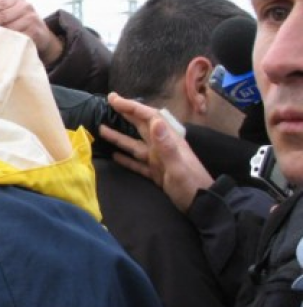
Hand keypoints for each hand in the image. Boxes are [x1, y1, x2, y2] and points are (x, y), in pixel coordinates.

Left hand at [0, 0, 63, 64]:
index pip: (0, 2)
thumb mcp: (10, 14)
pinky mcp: (36, 32)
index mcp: (17, 0)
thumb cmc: (18, 24)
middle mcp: (26, 6)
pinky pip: (18, 38)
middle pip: (3, 15)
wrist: (42, 36)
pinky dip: (7, 42)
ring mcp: (32, 19)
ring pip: (10, 28)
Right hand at [102, 93, 213, 211]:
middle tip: (109, 103)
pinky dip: (126, 158)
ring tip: (102, 128)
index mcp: (168, 141)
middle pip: (141, 126)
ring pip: (135, 145)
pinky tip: (114, 155)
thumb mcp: (178, 167)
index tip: (115, 99)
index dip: (132, 107)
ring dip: (120, 136)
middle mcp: (162, 147)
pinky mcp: (156, 174)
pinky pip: (137, 163)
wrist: (204, 206)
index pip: (148, 118)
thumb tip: (155, 121)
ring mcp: (158, 160)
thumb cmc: (192, 186)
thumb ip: (166, 146)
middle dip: (126, 114)